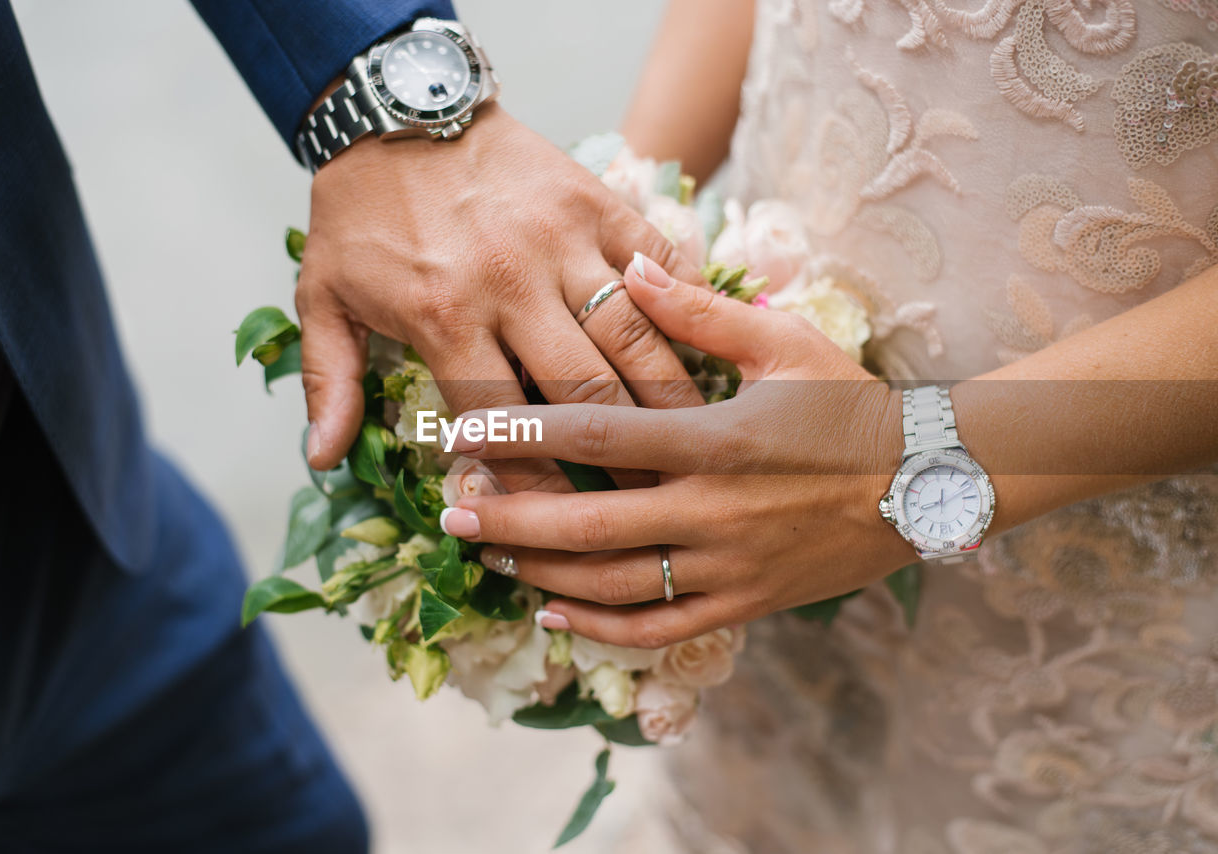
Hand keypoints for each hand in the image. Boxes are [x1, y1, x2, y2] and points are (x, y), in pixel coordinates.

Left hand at [295, 105, 703, 490]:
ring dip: (669, 396)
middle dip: (625, 458)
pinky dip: (687, 305)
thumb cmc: (360, 213)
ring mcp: (562, 240)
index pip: (504, 426)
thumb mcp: (322, 295)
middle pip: (586, 392)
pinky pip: (657, 258)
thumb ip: (329, 380)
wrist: (395, 108)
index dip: (537, 486)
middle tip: (653, 501)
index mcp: (445, 316)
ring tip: (694, 443)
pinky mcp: (595, 203)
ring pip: (634, 335)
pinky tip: (711, 348)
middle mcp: (511, 283)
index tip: (564, 525)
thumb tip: (319, 460)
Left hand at [440, 256, 913, 646]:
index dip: (525, 432)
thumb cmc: (850, 406)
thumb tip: (633, 269)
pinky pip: (663, 629)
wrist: (931, 482)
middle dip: (511, 519)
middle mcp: (716, 511)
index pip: (599, 434)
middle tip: (451, 510)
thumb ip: (701, 310)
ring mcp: (730, 568)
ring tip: (488, 555)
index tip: (465, 429)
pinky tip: (554, 614)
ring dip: (543, 573)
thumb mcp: (784, 344)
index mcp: (718, 440)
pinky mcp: (746, 604)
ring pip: (616, 585)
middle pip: (589, 524)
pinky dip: (604, 628)